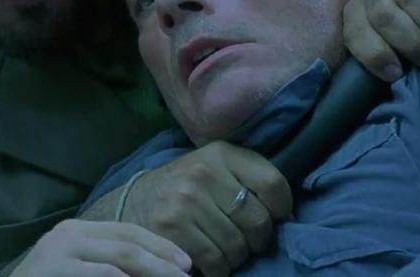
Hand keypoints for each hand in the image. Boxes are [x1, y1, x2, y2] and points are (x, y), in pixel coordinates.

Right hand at [11, 219, 190, 276]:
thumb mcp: (81, 270)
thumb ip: (109, 266)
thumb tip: (153, 269)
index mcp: (78, 230)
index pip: (127, 230)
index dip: (160, 245)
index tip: (186, 263)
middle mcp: (70, 232)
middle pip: (128, 241)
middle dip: (162, 259)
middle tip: (186, 275)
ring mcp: (59, 249)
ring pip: (120, 255)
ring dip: (153, 270)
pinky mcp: (52, 267)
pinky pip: (99, 272)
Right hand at [121, 141, 292, 276]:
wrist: (132, 203)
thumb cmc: (184, 189)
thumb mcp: (214, 168)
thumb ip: (247, 180)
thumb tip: (287, 216)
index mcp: (221, 153)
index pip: (273, 183)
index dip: (281, 209)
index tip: (273, 218)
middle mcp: (204, 172)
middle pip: (259, 221)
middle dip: (257, 240)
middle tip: (245, 241)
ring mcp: (187, 200)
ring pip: (238, 246)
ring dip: (236, 257)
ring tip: (223, 249)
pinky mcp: (173, 227)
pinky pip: (216, 262)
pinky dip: (219, 269)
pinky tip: (209, 261)